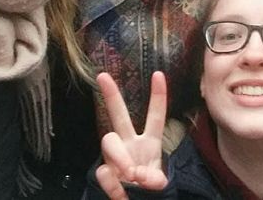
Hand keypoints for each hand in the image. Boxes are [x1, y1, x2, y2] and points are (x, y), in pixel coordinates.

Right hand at [95, 71, 168, 199]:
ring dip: (120, 156)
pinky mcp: (104, 173)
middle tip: (103, 76)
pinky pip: (104, 171)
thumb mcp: (158, 185)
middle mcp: (130, 145)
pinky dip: (114, 183)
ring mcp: (115, 157)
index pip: (155, 116)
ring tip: (132, 174)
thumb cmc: (149, 193)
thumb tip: (137, 174)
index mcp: (150, 143)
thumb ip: (153, 179)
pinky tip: (122, 192)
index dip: (158, 96)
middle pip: (119, 116)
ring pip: (108, 140)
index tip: (159, 74)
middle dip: (111, 95)